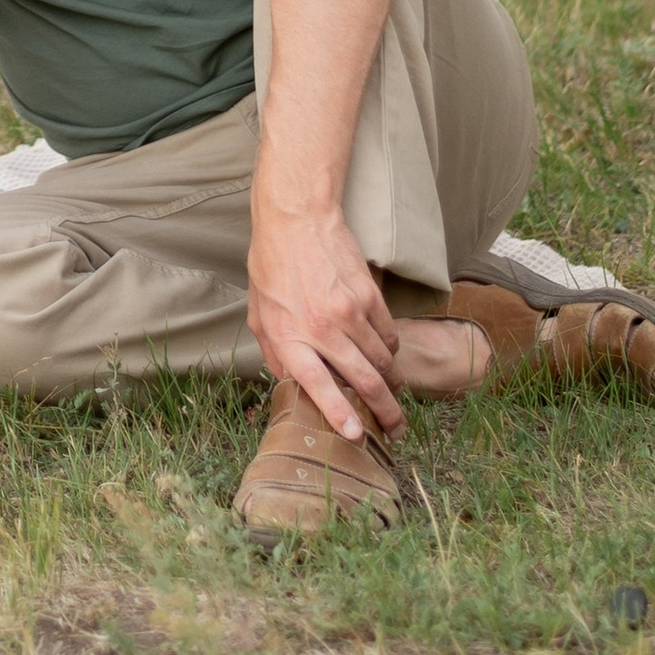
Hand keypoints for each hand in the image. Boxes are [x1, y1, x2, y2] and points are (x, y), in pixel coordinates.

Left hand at [246, 194, 404, 439]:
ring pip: (382, 361)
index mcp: (290, 335)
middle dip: (385, 412)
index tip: (357, 435)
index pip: (316, 384)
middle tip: (395, 431)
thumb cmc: (272, 266)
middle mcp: (322, 328)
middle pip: (363, 380)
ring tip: (394, 397)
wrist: (297, 218)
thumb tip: (290, 384)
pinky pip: (389, 336)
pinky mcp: (369, 296)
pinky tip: (387, 357)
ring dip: (391, 384)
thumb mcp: (259, 312)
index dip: (338, 413)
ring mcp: (350, 311)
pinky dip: (391, 352)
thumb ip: (274, 352)